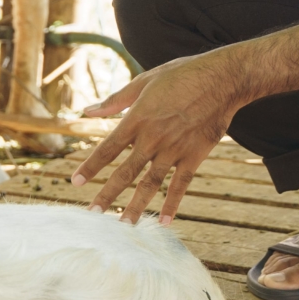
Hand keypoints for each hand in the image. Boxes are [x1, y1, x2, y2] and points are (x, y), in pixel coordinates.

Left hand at [74, 54, 241, 223]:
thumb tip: (88, 111)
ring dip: (137, 205)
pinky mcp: (195, 155)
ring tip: (124, 224)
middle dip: (108, 194)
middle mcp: (153, 138)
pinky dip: (173, 203)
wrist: (222, 79)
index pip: (108, 148)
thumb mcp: (144, 81)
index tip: (75, 182)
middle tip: (93, 213)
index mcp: (138, 119)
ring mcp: (175, 149)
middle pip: (126, 172)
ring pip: (151, 183)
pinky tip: (165, 221)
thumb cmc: (181, 75)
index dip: (91, 167)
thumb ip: (116, 101)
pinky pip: (181, 185)